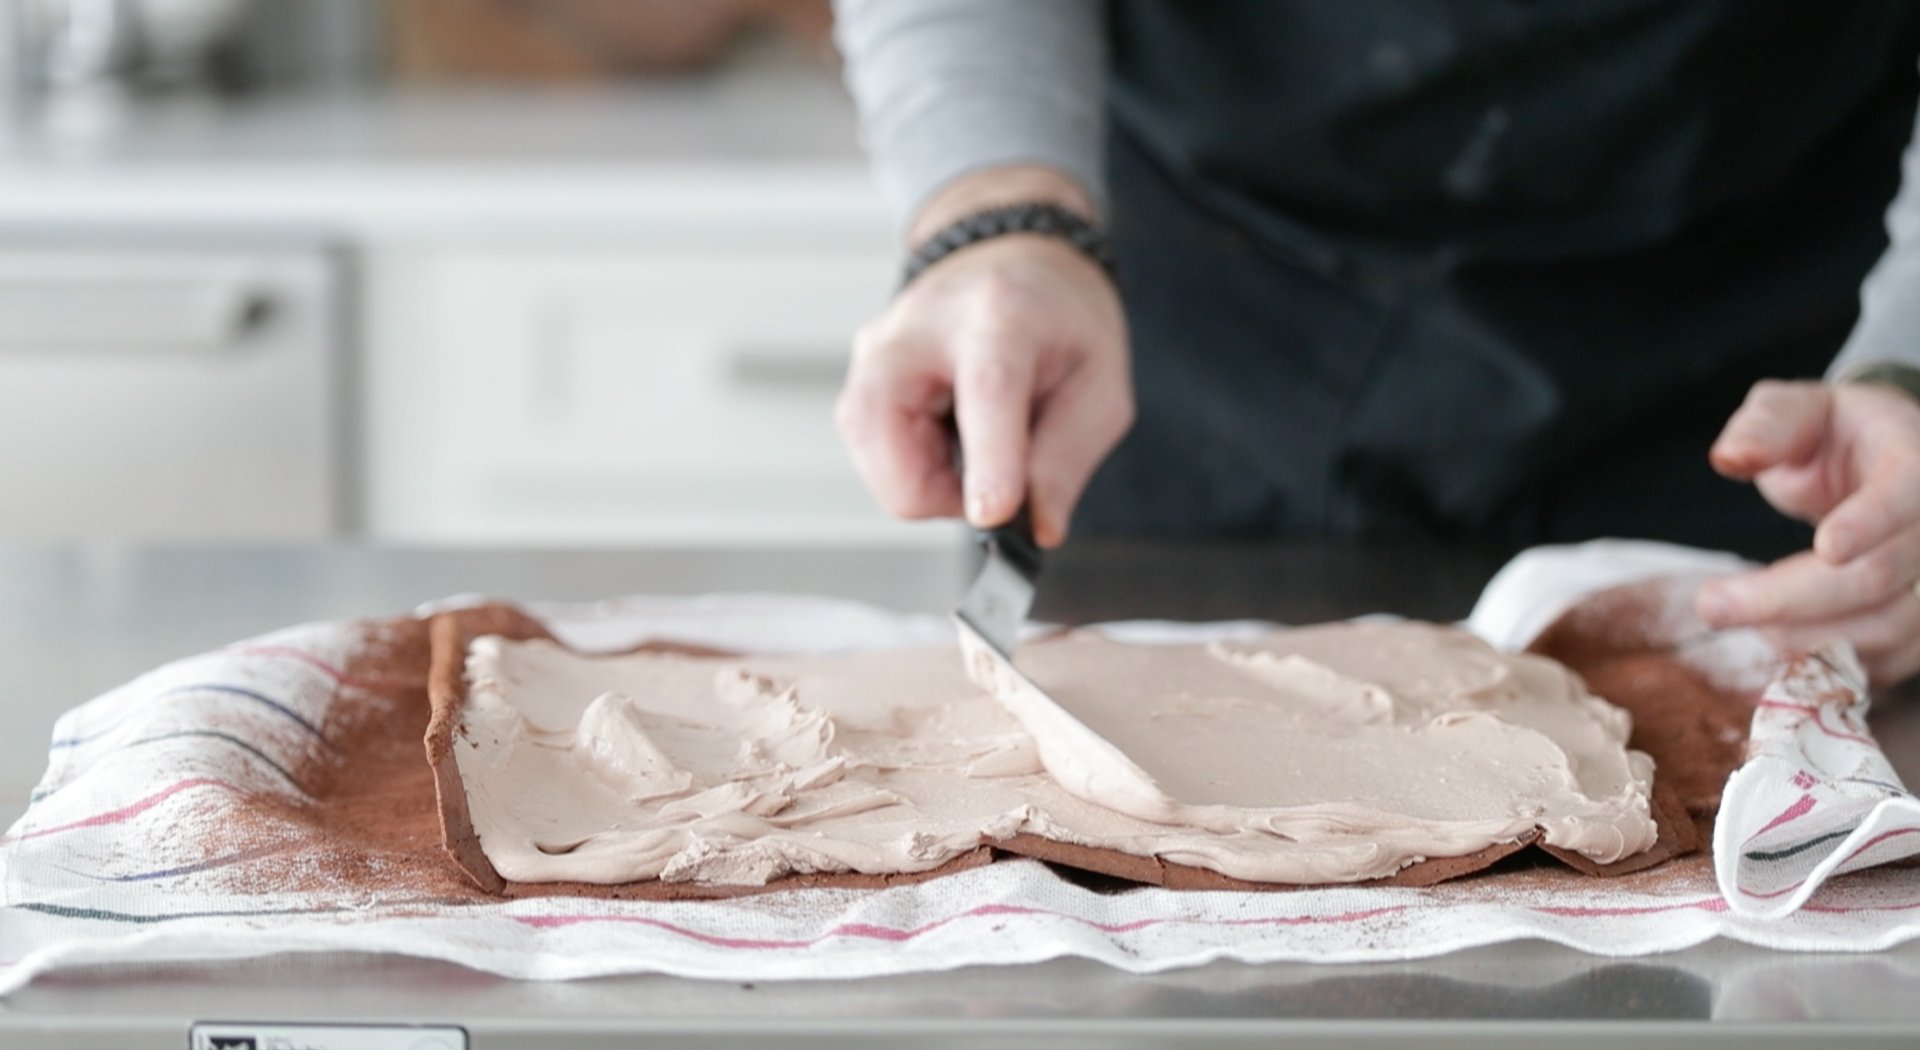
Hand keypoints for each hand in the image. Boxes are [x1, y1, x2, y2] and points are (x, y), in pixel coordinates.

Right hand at [835, 169, 1131, 546]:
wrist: (1012, 264)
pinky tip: (947, 434)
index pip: (987, 391)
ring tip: (974, 446)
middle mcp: (918, 328)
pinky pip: (872, 455)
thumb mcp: (1099, 388)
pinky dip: (913, 467)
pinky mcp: (856, 377)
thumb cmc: (1059, 323)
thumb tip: (1036, 526)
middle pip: (896, 443)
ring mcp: (875, 351)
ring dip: (929, 484)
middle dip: (948, 493)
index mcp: (1000, 316)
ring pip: (877, 462)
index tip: (993, 515)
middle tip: (1000, 474)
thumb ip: (1066, 461)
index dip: (989, 461)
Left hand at [1697, 379, 1919, 686]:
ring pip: (1888, 629)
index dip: (1870, 522)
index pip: (1907, 495)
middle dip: (1790, 598)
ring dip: (1803, 637)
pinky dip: (1832, 662)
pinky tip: (1775, 645)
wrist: (1888, 464)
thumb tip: (1730, 457)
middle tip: (1711, 605)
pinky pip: (1890, 662)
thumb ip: (1767, 424)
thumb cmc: (1836, 434)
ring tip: (1733, 618)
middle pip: (1880, 577)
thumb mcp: (1799, 409)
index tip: (1826, 548)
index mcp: (1918, 462)